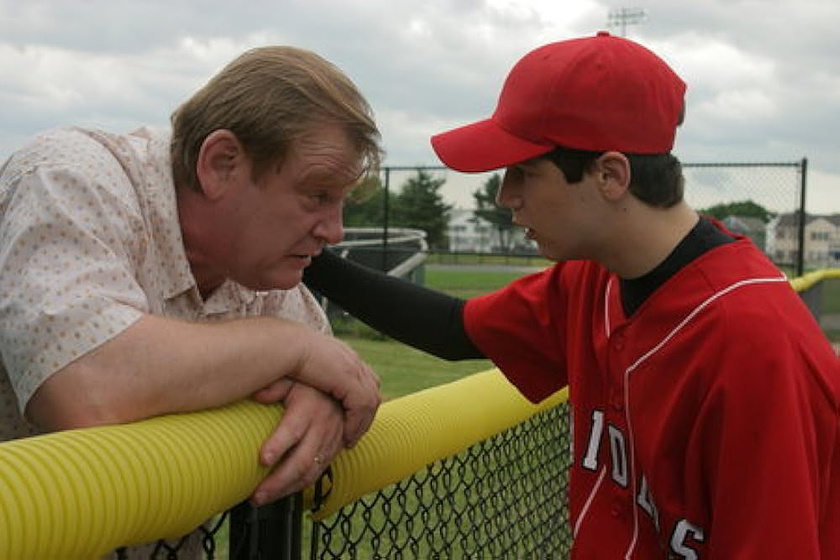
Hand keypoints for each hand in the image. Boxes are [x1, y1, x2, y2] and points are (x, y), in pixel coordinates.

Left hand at [250, 382, 343, 504]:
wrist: (344, 389)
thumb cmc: (312, 384)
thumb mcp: (293, 379)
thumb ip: (275, 386)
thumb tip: (256, 394)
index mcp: (309, 409)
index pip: (293, 430)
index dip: (278, 445)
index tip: (262, 459)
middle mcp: (321, 428)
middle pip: (301, 461)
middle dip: (277, 482)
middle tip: (255, 495)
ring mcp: (329, 443)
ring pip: (309, 474)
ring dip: (284, 490)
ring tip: (261, 499)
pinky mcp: (332, 452)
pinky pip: (316, 474)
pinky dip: (297, 487)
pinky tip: (280, 492)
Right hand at [294, 333, 380, 446]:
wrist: (284, 345)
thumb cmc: (284, 355)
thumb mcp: (303, 365)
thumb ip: (313, 374)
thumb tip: (297, 386)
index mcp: (344, 354)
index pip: (365, 376)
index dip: (361, 397)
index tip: (352, 417)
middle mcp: (353, 360)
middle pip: (372, 387)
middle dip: (367, 412)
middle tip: (355, 432)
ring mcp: (353, 368)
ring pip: (370, 400)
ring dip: (362, 422)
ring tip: (350, 440)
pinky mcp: (349, 379)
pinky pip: (361, 406)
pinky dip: (356, 423)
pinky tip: (346, 436)